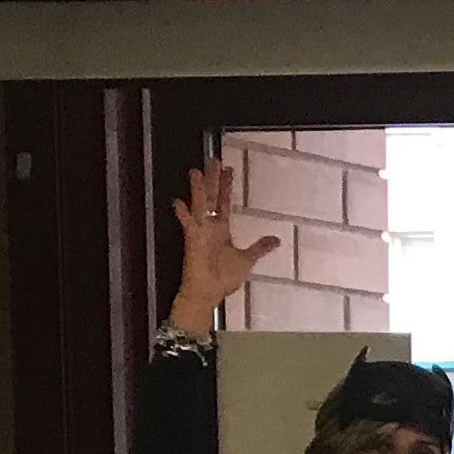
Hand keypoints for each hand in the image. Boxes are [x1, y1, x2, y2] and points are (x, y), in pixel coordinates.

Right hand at [165, 155, 279, 327]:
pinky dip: (183, 214)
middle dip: (212, 179)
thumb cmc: (224, 278)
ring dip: (197, 189)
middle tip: (214, 159)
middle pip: (211, 198)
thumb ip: (260, 247)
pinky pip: (187, 224)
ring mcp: (200, 232)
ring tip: (196, 171)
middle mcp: (209, 227)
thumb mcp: (247, 260)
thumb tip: (276, 239)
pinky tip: (178, 202)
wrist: (208, 293)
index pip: (223, 202)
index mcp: (221, 230)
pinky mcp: (192, 241)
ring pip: (199, 205)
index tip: (228, 170)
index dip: (225, 186)